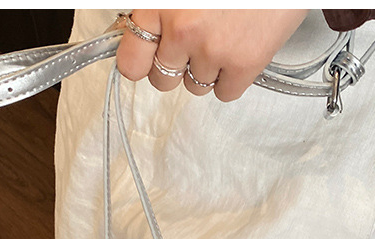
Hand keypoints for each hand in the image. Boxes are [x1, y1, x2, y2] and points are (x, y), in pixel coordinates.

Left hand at [116, 10, 308, 101]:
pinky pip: (225, 93)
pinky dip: (231, 79)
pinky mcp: (243, 65)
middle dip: (175, 67)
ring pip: (195, 86)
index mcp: (159, 4)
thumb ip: (159, 11)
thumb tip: (140, 33)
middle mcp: (181, 30)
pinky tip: (238, 51)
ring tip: (223, 37)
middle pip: (163, 80)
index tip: (148, 60)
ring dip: (206, 69)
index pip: (131, 61)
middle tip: (194, 45)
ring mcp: (212, 51)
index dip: (141, 63)